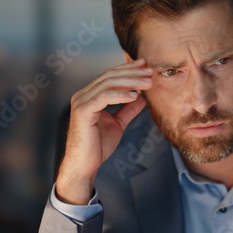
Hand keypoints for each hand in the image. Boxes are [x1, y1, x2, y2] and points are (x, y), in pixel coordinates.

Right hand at [56, 59, 153, 204]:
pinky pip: (104, 97)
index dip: (128, 69)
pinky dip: (120, 94)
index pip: (110, 75)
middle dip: (132, 72)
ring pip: (108, 83)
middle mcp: (83, 95)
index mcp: (89, 96)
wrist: (85, 166)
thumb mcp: (118, 123)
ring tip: (148, 82)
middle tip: (150, 72)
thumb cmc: (97, 147)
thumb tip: (142, 97)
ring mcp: (81, 102)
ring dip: (131, 81)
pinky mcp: (83, 111)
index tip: (146, 66)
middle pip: (110, 76)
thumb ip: (127, 109)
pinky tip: (135, 95)